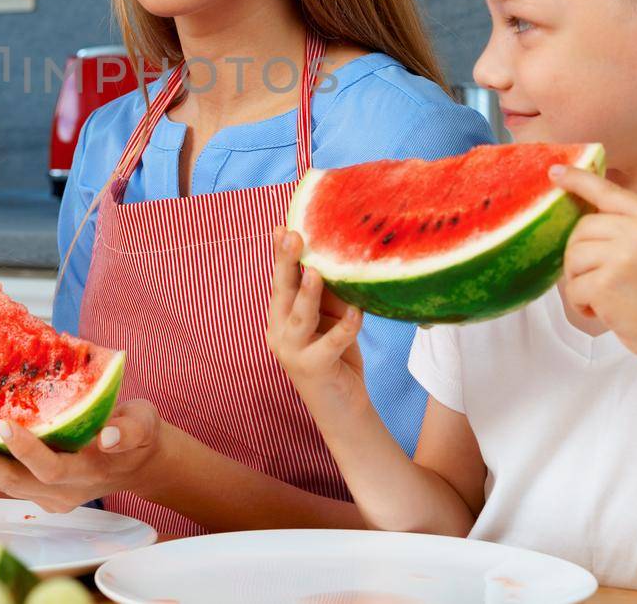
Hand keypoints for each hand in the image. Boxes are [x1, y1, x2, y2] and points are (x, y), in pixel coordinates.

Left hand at [0, 399, 162, 513]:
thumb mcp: (144, 424)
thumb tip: (108, 436)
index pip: (50, 468)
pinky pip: (2, 476)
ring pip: (1, 482)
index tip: (3, 423)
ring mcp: (46, 494)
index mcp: (86, 473)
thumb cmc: (140, 434)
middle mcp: (61, 491)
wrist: (139, 460)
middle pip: (12, 482)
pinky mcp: (35, 488)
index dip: (26, 449)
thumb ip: (129, 430)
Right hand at [267, 228, 367, 409]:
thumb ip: (328, 296)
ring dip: (307, 293)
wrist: (344, 409)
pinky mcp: (314, 369)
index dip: (281, 254)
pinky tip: (357, 311)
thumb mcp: (330, 319)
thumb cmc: (336, 357)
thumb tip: (336, 261)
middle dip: (286, 263)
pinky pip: (331, 344)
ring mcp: (293, 352)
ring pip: (300, 318)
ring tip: (314, 270)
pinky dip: (344, 327)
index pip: (280, 281)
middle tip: (292, 235)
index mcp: (280, 317)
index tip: (283, 227)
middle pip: (282, 293)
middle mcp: (279, 333)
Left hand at [552, 165, 636, 371]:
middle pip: (581, 228)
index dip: (579, 180)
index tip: (555, 172)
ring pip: (573, 256)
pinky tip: (606, 312)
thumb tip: (584, 217)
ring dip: (580, 281)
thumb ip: (630, 229)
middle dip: (580, 256)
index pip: (608, 191)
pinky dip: (582, 304)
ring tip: (607, 297)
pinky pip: (572, 287)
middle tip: (601, 280)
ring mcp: (624, 255)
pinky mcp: (607, 282)